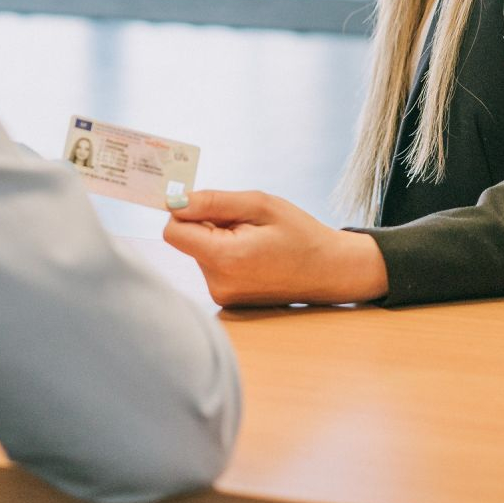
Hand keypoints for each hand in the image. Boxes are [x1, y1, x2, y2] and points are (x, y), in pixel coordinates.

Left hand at [162, 189, 389, 307]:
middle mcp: (218, 284)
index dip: (187, 212)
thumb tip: (174, 203)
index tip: (211, 205)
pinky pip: (212, 266)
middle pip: (187, 241)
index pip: (173, 231)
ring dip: (219, 239)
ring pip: (199, 252)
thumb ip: (213, 202)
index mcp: (225, 259)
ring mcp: (222, 296)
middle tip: (247, 225)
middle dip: (209, 225)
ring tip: (255, 241)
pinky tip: (254, 256)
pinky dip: (226, 254)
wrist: (329, 271)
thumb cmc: (299, 234)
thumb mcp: (260, 205)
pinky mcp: (227, 300)